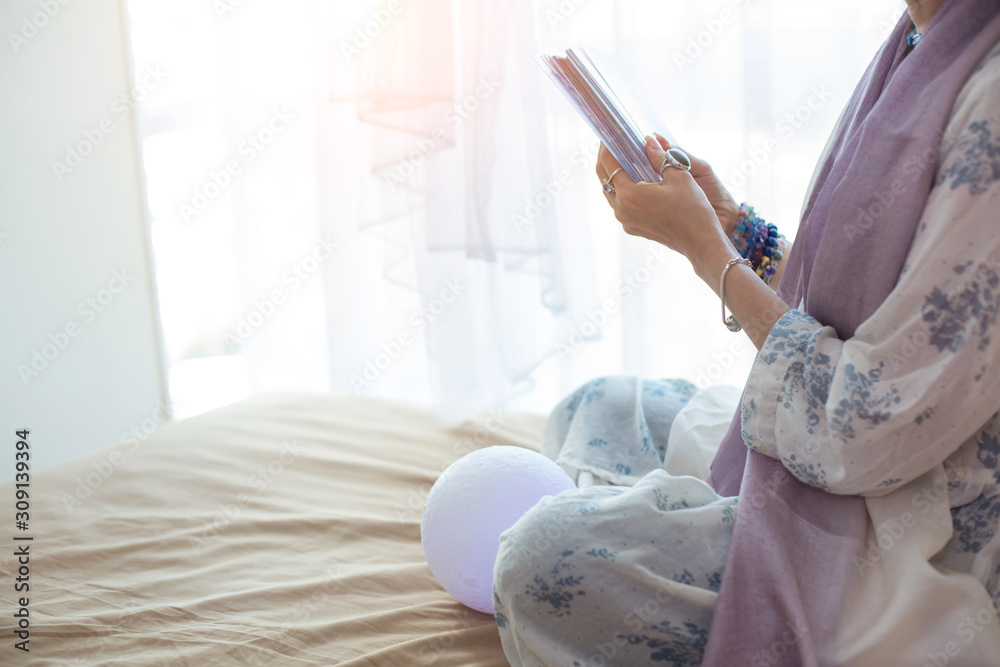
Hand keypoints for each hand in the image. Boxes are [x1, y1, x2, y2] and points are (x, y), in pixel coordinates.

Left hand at [595, 136, 728, 264]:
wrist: (701, 242)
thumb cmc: (693, 209)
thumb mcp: (678, 176)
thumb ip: (659, 156)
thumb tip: (647, 139)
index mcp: (629, 195)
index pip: (609, 163)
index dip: (608, 145)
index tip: (609, 132)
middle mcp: (621, 210)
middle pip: (604, 178)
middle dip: (606, 158)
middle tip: (612, 141)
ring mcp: (625, 221)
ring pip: (611, 192)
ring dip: (613, 174)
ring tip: (621, 157)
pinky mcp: (633, 227)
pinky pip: (620, 204)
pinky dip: (622, 188)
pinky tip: (632, 178)